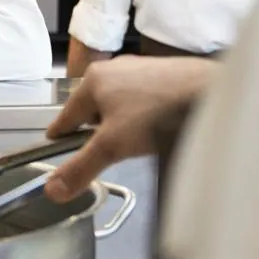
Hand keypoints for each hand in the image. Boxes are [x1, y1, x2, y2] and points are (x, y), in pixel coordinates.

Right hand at [43, 56, 216, 202]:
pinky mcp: (164, 72)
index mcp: (93, 80)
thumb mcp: (112, 147)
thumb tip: (50, 191)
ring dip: (119, 121)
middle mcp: (113, 68)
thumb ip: (80, 168)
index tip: (56, 147)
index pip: (65, 115)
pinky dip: (142, 112)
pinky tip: (155, 126)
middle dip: (95, 130)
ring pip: (118, 101)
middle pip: (92, 108)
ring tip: (132, 141)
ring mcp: (139, 67)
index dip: (61, 136)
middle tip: (104, 151)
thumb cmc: (154, 115)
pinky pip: (142, 97)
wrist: (208, 92)